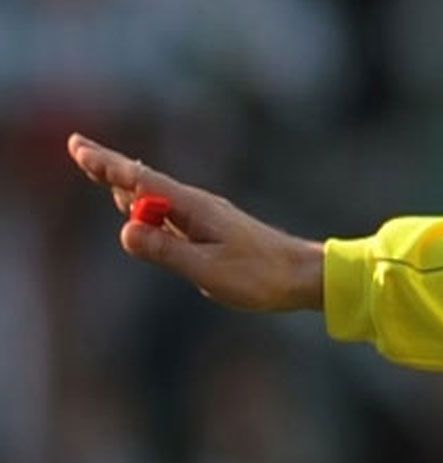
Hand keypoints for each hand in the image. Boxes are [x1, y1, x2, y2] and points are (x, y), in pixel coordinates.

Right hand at [67, 133, 323, 311]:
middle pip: (145, 183)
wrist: (303, 275)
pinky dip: (148, 204)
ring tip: (100, 169)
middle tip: (79, 149)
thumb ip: (166, 251)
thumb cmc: (260, 276)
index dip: (108, 166)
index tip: (79, 148)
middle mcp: (197, 206)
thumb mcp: (208, 269)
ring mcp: (206, 217)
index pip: (141, 182)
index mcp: (194, 209)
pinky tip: (142, 206)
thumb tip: (126, 231)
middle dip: (110, 167)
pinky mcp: (212, 231)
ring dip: (126, 183)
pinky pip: (171, 213)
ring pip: (158, 198)